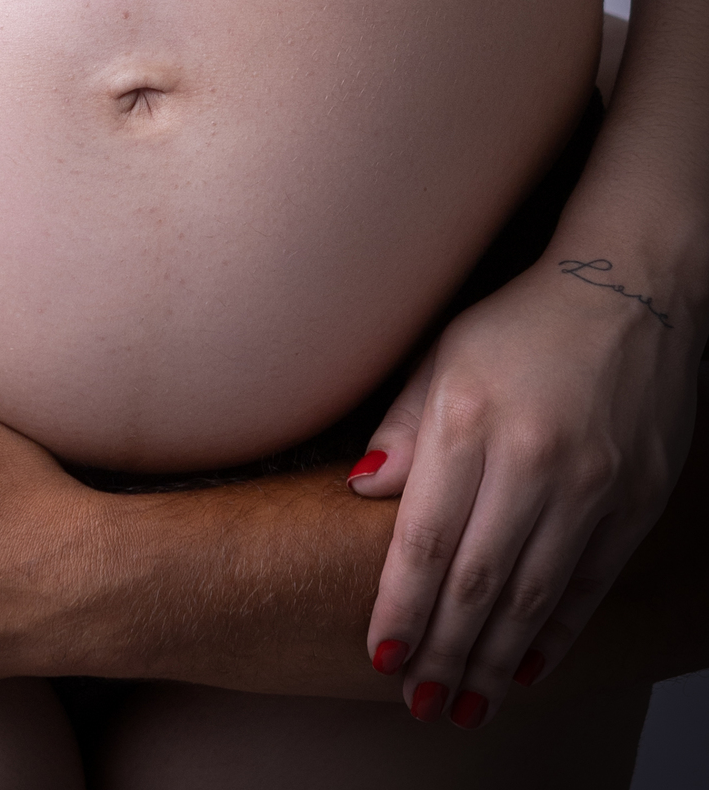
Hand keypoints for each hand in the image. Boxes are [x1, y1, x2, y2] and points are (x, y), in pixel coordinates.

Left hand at [347, 261, 699, 726]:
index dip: (401, 607)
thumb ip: (403, 427)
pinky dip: (555, 634)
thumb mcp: (445, 354)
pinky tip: (528, 669)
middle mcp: (532, 457)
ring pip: (533, 597)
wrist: (630, 290)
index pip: (425, 538)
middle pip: (477, 582)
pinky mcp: (635, 500)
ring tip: (466, 705)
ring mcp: (592, 483)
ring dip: (495, 662)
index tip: (380, 655)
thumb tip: (361, 491)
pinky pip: (589, 585)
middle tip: (418, 702)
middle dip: (443, 654)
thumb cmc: (521, 322)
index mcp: (469, 417)